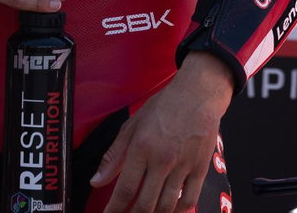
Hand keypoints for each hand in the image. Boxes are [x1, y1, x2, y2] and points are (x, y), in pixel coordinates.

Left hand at [93, 52, 233, 212]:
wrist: (197, 95)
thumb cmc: (163, 107)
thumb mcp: (132, 126)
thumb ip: (113, 156)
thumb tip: (96, 181)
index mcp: (141, 148)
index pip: (125, 189)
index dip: (114, 209)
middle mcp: (162, 160)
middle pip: (145, 203)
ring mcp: (183, 166)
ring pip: (167, 206)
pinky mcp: (200, 169)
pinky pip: (189, 200)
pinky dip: (178, 212)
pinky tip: (168, 212)